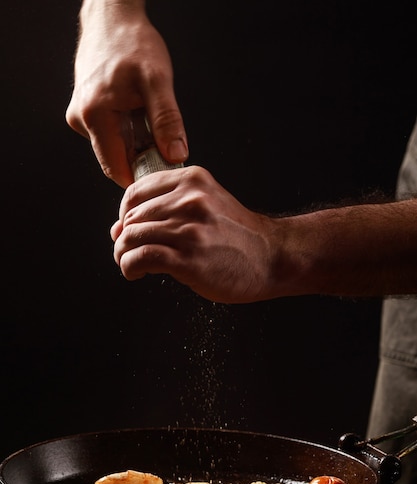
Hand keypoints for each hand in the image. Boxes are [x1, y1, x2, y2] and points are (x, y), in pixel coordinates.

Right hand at [66, 0, 187, 187]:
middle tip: (165, 150)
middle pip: (115, 160)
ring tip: (150, 124)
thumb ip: (167, 121)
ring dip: (136, 145)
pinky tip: (139, 115)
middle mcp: (81, 119)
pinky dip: (129, 132)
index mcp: (94, 115)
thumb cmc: (132, 43)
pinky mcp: (85, 112)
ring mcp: (80, 116)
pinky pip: (110, 134)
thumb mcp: (158, 81)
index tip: (162, 179)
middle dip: (141, 160)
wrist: (113, 19)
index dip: (140, 178)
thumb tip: (175, 155)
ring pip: (114, 148)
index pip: (116, 168)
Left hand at [111, 166, 282, 302]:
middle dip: (123, 239)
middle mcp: (190, 200)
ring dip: (123, 255)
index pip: (135, 192)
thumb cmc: (238, 237)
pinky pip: (141, 258)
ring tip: (131, 265)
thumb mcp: (207, 204)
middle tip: (128, 254)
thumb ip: (169, 208)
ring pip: (132, 237)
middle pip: (132, 217)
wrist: (272, 258)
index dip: (124, 214)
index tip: (127, 230)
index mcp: (192, 181)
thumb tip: (120, 228)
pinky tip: (136, 274)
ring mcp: (190, 229)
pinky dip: (129, 267)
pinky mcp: (189, 258)